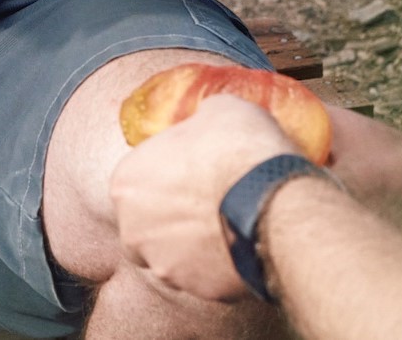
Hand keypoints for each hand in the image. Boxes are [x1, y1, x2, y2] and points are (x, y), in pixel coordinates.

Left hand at [111, 94, 297, 301]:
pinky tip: (242, 238)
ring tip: (229, 216)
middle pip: (149, 220)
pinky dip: (220, 260)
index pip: (138, 177)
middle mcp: (134, 231)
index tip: (192, 164)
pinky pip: (206, 273)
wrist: (274, 202)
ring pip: (174, 252)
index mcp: (127, 183)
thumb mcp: (216, 108)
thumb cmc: (237, 148)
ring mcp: (165, 266)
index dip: (167, 168)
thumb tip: (204, 123)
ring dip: (195, 239)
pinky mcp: (199, 292)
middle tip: (207, 193)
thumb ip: (197, 122)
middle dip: (173, 211)